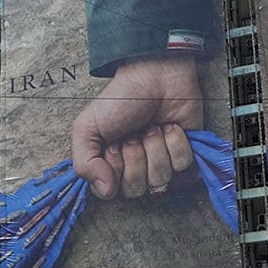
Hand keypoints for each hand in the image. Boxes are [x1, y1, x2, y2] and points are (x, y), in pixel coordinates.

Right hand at [71, 54, 202, 198]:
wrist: (155, 75)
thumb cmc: (120, 100)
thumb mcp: (87, 127)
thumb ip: (83, 163)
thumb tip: (104, 192)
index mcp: (109, 166)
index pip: (111, 192)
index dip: (114, 168)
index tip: (114, 144)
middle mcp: (134, 170)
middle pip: (137, 189)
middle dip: (136, 157)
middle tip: (134, 134)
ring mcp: (160, 163)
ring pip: (161, 179)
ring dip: (156, 147)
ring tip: (152, 127)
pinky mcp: (183, 154)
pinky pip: (182, 165)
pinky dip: (176, 142)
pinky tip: (170, 127)